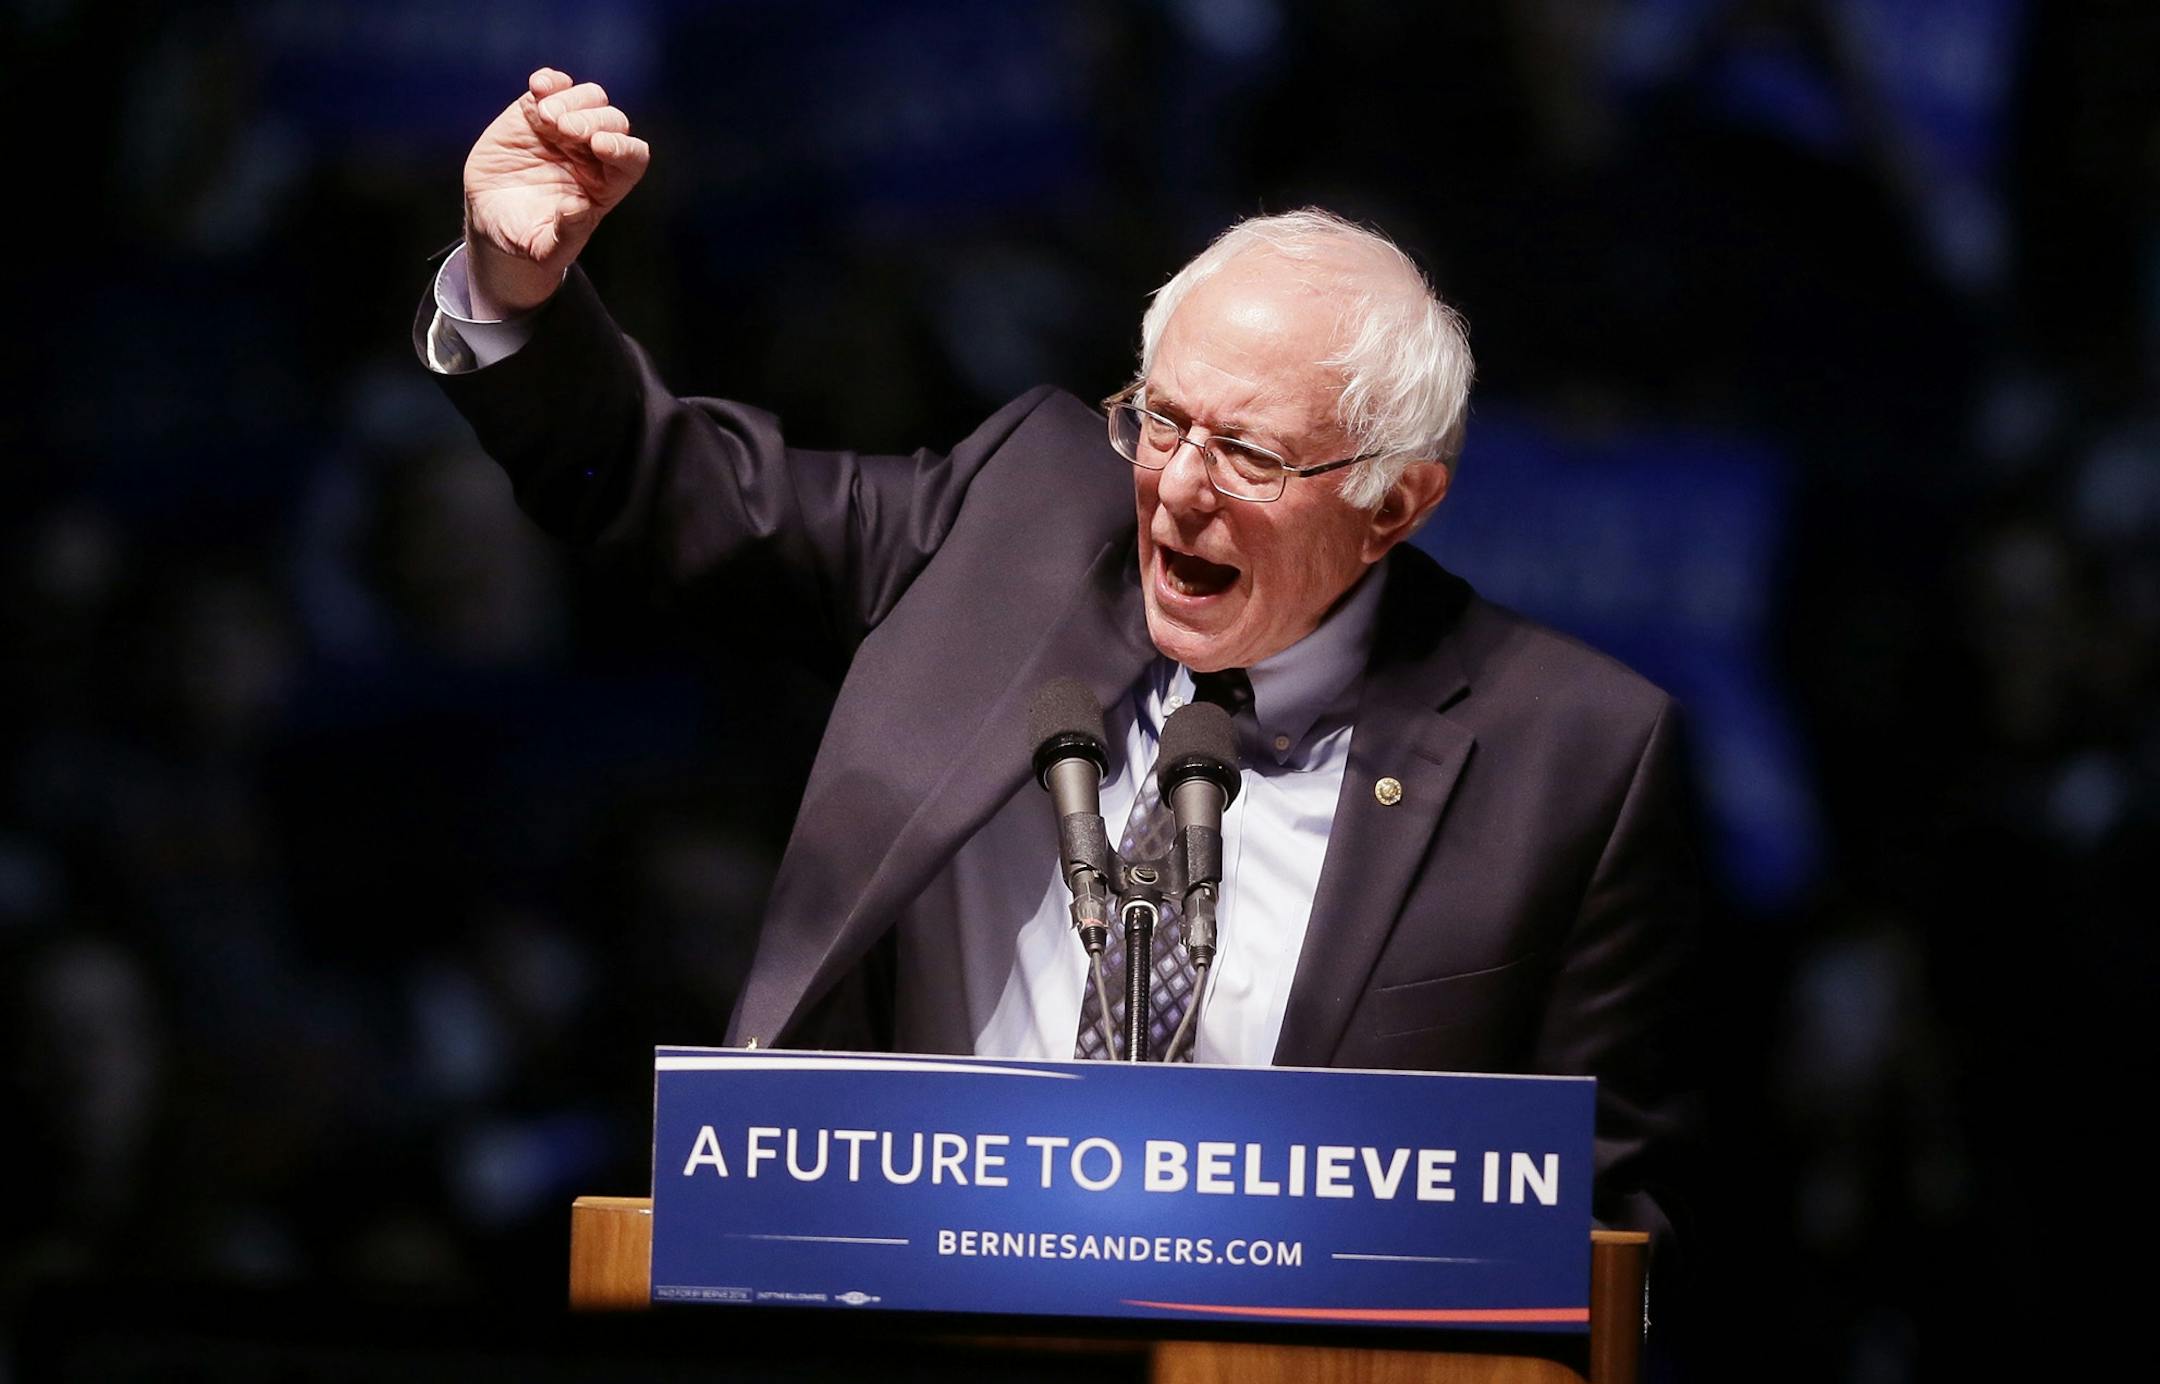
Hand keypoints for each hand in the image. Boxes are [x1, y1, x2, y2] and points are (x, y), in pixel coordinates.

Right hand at [462, 68, 650, 316]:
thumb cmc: (526, 236)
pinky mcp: (534, 113)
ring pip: (588, 98)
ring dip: (572, 100)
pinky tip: (537, 88)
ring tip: (546, 117)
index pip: (632, 158)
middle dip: (593, 120)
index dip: (623, 148)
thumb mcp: (544, 247)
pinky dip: (549, 81)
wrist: (490, 218)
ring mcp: (564, 129)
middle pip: (613, 121)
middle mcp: (591, 153)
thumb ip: (566, 233)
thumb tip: (579, 208)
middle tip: (565, 130)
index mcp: (606, 184)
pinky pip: (552, 86)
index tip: (600, 146)